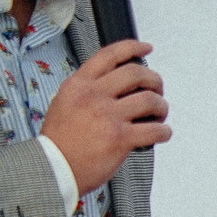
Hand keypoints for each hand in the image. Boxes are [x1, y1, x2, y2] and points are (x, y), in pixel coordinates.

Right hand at [40, 40, 166, 193]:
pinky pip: (156, 130)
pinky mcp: (120, 137)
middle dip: (155, 81)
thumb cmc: (60, 141)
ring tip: (159, 116)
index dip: (132, 47)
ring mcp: (107, 116)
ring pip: (151, 100)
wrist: (52, 168)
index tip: (146, 48)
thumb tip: (117, 85)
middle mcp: (93, 95)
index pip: (109, 55)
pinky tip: (161, 134)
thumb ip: (88, 90)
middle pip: (137, 74)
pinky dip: (164, 132)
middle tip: (157, 91)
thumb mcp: (64, 103)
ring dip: (161, 107)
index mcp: (78, 84)